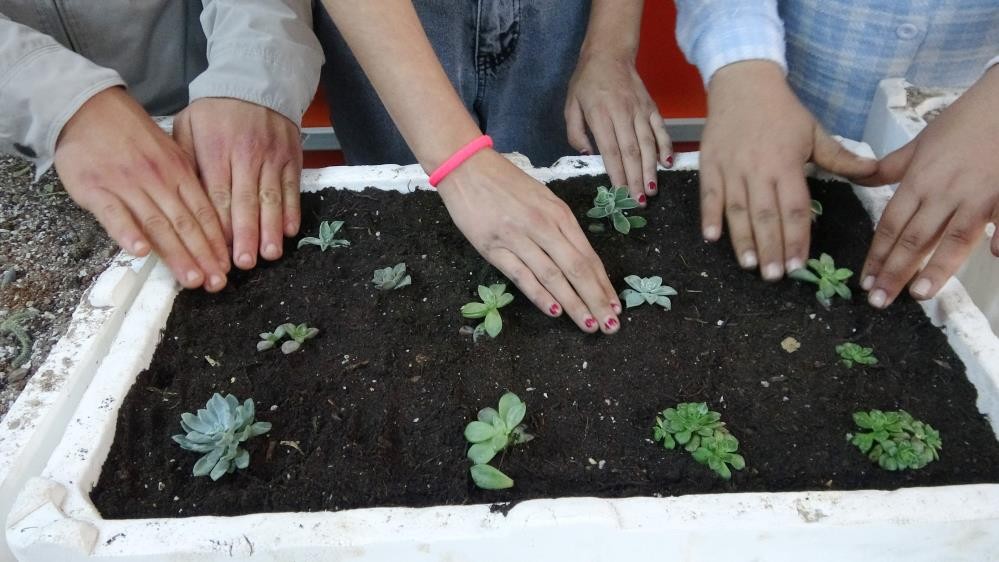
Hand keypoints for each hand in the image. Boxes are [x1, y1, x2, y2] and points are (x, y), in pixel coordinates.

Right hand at [55, 87, 228, 290]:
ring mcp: (127, 185)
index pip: (203, 212)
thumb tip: (207, 215)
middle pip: (185, 224)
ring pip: (157, 224)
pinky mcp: (96, 189)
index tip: (225, 266)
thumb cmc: (131, 135)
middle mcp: (158, 180)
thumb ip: (185, 182)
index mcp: (178, 172)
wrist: (88, 107)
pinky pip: (115, 214)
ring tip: (192, 278)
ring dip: (177, 254)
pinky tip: (141, 252)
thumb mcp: (169, 152)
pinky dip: (128, 233)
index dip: (216, 242)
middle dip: (204, 256)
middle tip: (217, 283)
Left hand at [173, 98, 302, 268]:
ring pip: (272, 199)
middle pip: (245, 202)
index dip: (219, 225)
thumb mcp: (188, 126)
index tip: (217, 250)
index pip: (217, 195)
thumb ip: (185, 161)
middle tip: (243, 262)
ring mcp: (272, 158)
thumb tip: (183, 199)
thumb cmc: (216, 111)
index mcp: (215, 150)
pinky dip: (292, 211)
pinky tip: (289, 231)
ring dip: (271, 229)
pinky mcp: (291, 159)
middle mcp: (246, 156)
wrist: (256, 82)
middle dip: (245, 235)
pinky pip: (293, 189)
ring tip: (269, 255)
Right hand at [437, 149, 622, 333]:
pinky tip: (554, 311)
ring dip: (573, 303)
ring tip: (589, 325)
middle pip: (577, 269)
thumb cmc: (506, 182)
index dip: (603, 284)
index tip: (615, 306)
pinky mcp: (493, 248)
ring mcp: (518, 237)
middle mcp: (543, 225)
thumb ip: (560, 227)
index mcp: (559, 213)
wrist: (466, 167)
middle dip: (596, 300)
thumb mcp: (542, 198)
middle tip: (611, 326)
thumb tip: (580, 262)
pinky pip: (521, 275)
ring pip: (553, 276)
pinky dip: (539, 294)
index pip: (588, 256)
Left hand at [565, 51, 671, 204]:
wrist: (609, 54)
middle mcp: (623, 115)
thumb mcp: (570, 105)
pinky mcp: (651, 107)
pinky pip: (661, 129)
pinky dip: (665, 147)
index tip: (621, 193)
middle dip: (636, 179)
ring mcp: (640, 111)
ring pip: (648, 144)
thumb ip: (576, 132)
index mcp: (600, 116)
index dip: (617, 174)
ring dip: (651, 170)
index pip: (611, 151)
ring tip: (653, 190)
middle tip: (639, 201)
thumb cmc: (586, 82)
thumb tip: (588, 155)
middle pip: (631, 152)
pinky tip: (667, 164)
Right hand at [700, 60, 876, 280]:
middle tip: (775, 276)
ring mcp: (731, 169)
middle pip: (765, 216)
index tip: (799, 263)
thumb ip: (841, 158)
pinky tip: (712, 238)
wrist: (742, 82)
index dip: (797, 237)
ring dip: (742, 241)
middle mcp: (758, 170)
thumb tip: (875, 173)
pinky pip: (708, 196)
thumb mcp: (814, 131)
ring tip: (749, 265)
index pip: (794, 208)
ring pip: (737, 211)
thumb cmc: (781, 110)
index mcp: (787, 163)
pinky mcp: (709, 166)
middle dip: (771, 248)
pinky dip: (709, 217)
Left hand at [854, 66, 998, 307]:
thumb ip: (891, 168)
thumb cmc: (962, 122)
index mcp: (919, 181)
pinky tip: (996, 256)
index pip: (890, 225)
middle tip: (879, 300)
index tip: (865, 280)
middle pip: (914, 237)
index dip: (876, 254)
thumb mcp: (920, 143)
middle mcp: (944, 192)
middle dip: (894, 271)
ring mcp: (978, 194)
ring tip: (919, 294)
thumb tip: (860, 176)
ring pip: (954, 237)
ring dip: (936, 268)